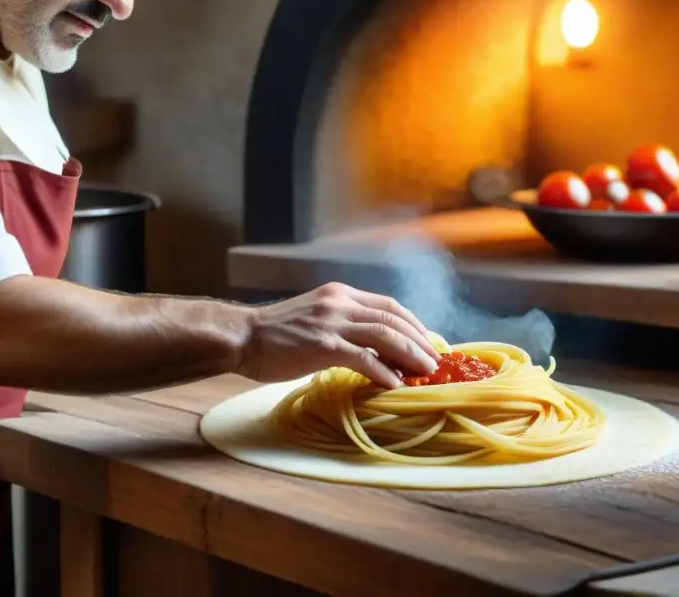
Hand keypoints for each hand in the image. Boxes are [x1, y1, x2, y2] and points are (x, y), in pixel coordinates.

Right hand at [239, 282, 441, 388]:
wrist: (243, 336)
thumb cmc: (276, 334)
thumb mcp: (316, 318)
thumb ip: (344, 325)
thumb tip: (375, 348)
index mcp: (340, 294)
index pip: (389, 305)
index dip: (414, 324)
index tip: (428, 342)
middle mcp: (340, 302)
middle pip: (393, 319)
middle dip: (420, 340)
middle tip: (436, 361)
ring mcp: (332, 322)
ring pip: (385, 335)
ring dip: (411, 355)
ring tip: (426, 372)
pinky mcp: (323, 345)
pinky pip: (364, 358)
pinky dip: (384, 371)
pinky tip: (395, 384)